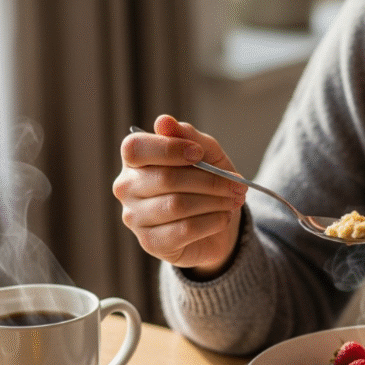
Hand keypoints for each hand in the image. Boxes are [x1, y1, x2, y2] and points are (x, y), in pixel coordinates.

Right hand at [113, 115, 247, 277]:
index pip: (136, 148)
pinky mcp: (152, 243)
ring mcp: (135, 218)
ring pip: (177, 205)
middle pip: (166, 179)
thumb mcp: (208, 155)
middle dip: (210, 180)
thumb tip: (164, 122)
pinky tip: (223, 218)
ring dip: (215, 201)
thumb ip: (190, 137)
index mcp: (135, 161)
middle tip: (237, 184)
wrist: (215, 227)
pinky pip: (185, 229)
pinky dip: (213, 221)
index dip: (170, 149)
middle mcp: (127, 188)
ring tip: (234, 200)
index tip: (199, 153)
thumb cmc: (206, 184)